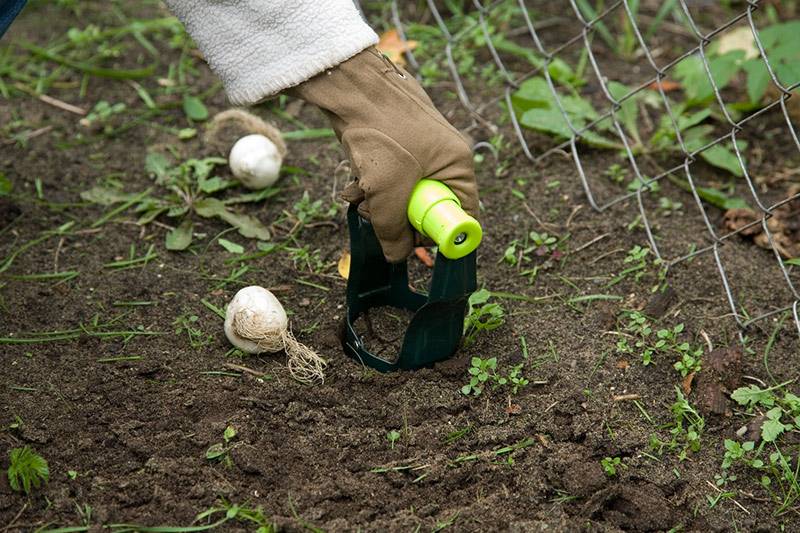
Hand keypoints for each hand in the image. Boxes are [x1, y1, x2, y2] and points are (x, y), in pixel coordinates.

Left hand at [286, 47, 478, 261]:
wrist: (350, 85)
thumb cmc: (380, 132)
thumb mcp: (387, 190)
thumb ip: (393, 230)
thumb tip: (397, 257)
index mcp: (457, 165)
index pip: (461, 214)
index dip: (437, 234)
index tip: (412, 243)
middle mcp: (443, 159)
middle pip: (426, 210)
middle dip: (396, 217)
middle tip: (377, 213)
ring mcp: (418, 153)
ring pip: (401, 198)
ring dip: (377, 203)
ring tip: (360, 192)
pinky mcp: (394, 149)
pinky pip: (387, 182)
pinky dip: (370, 186)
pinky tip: (354, 180)